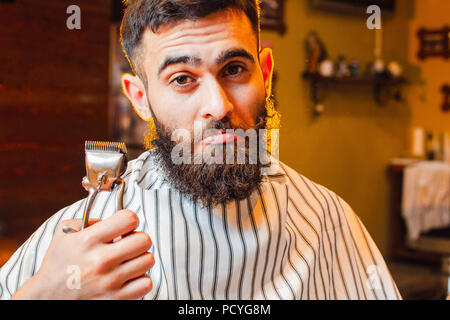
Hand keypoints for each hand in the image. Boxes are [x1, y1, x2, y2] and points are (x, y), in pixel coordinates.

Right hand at [12, 210, 153, 299]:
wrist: (48, 297)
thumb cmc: (58, 263)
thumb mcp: (65, 232)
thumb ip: (89, 219)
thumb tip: (113, 219)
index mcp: (89, 240)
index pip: (129, 219)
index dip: (129, 219)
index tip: (124, 225)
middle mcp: (101, 260)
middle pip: (144, 240)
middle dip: (137, 238)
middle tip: (128, 243)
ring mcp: (110, 281)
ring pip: (148, 260)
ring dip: (140, 258)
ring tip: (127, 260)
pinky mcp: (116, 298)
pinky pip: (146, 283)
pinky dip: (140, 279)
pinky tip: (128, 277)